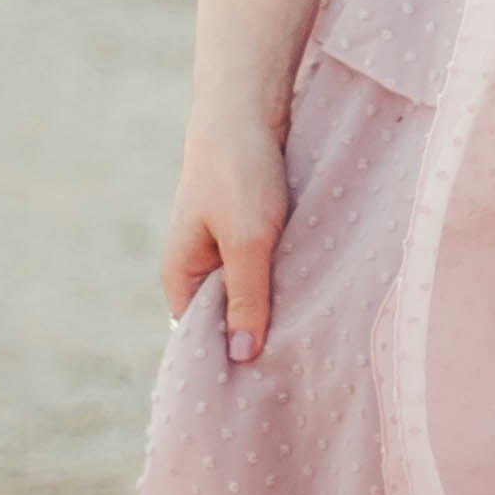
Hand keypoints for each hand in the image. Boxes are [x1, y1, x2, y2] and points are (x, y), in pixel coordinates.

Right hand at [161, 103, 290, 365]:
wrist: (247, 105)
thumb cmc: (239, 172)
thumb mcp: (248, 241)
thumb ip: (246, 298)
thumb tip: (242, 357)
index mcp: (181, 275)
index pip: (200, 339)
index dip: (229, 362)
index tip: (264, 389)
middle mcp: (198, 266)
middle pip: (226, 319)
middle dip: (257, 338)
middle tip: (297, 369)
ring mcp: (223, 247)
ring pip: (251, 293)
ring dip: (276, 307)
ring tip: (310, 338)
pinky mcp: (249, 229)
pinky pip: (266, 269)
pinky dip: (285, 281)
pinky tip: (313, 296)